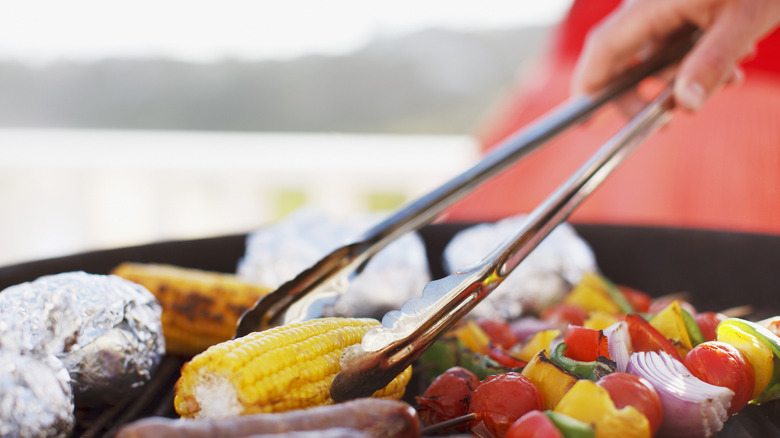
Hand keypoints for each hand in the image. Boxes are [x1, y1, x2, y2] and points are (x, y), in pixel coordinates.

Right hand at [571, 0, 779, 111]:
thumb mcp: (744, 20)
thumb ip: (711, 63)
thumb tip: (685, 105)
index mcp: (649, 3)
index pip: (603, 48)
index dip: (589, 85)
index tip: (586, 119)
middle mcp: (645, 4)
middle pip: (620, 56)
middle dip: (644, 91)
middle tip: (667, 117)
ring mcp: (660, 5)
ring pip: (651, 53)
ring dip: (680, 76)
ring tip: (727, 80)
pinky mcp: (677, 6)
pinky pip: (671, 42)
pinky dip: (692, 60)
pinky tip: (731, 63)